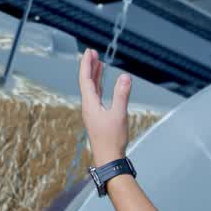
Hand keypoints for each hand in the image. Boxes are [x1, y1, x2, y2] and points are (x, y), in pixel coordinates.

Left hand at [79, 48, 131, 166]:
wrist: (109, 158)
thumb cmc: (112, 140)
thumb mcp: (119, 115)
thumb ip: (122, 94)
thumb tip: (125, 77)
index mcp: (90, 104)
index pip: (85, 79)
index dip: (87, 64)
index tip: (89, 51)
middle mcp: (88, 106)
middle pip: (86, 82)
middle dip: (90, 66)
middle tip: (93, 53)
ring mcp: (92, 112)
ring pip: (91, 89)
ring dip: (94, 75)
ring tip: (99, 64)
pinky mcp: (98, 117)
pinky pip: (96, 96)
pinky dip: (99, 86)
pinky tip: (103, 84)